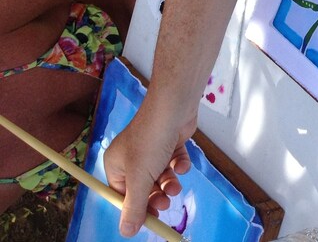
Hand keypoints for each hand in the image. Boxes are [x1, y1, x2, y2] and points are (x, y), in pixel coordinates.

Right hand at [103, 100, 195, 237]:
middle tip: (166, 205)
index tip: (150, 222)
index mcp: (116, 164)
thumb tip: (126, 233)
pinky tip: (182, 165)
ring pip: (160, 175)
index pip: (122, 194)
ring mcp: (152, 148)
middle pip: (143, 187)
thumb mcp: (140, 179)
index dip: (136, 209)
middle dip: (155, 197)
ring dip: (169, 183)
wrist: (174, 107)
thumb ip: (135, 207)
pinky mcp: (170, 142)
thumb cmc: (151, 141)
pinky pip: (173, 161)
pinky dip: (179, 165)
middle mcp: (131, 156)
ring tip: (175, 187)